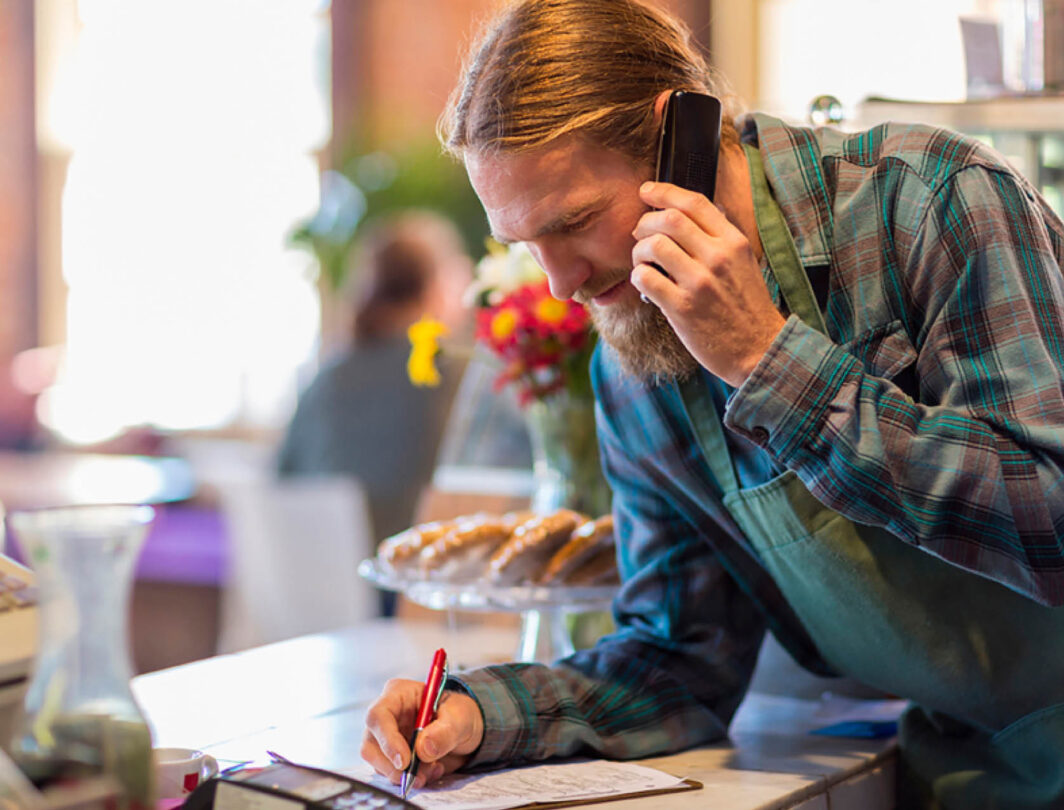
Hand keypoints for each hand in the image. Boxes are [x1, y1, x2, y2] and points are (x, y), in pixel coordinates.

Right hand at [361, 679, 484, 788]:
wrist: (464, 730)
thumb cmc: (459, 714)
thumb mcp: (460, 718)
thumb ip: (444, 732)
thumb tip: (422, 749)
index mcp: (398, 694)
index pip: (378, 715)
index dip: (387, 740)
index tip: (404, 761)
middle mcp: (387, 715)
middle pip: (370, 743)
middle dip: (392, 765)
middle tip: (417, 776)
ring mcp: (386, 737)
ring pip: (378, 762)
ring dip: (403, 774)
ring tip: (432, 770)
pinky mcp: (391, 756)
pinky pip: (391, 773)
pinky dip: (410, 778)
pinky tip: (431, 770)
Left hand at [630, 181, 785, 386]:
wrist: (759, 349)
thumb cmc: (746, 306)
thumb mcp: (744, 263)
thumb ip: (720, 237)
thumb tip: (692, 211)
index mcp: (733, 242)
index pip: (694, 202)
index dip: (664, 191)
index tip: (646, 191)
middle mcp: (717, 257)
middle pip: (669, 219)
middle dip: (646, 223)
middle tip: (640, 234)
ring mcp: (699, 283)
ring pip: (653, 246)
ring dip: (638, 251)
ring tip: (642, 262)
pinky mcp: (682, 308)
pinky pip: (645, 278)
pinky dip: (637, 276)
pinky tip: (645, 282)